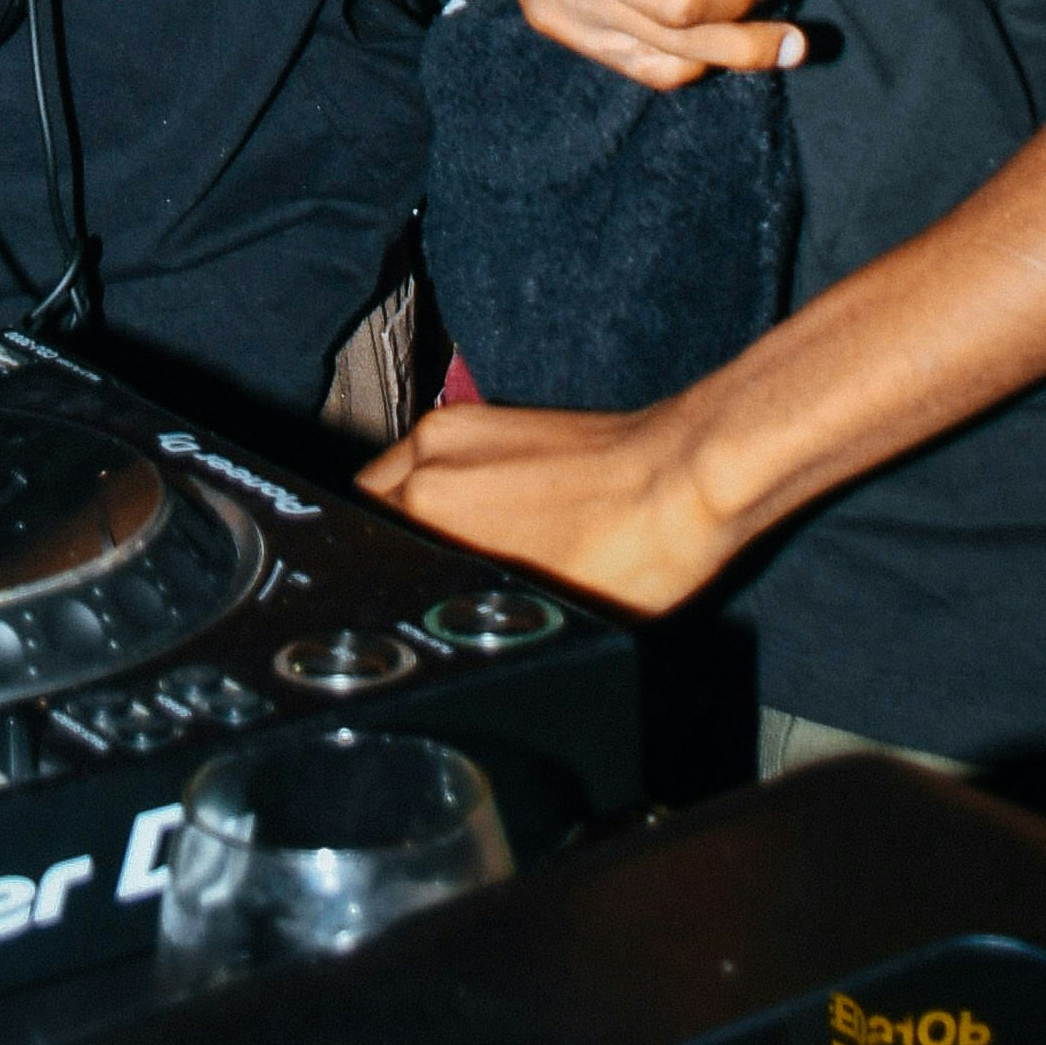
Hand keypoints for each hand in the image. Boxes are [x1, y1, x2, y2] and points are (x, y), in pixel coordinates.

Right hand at [357, 394, 734, 614]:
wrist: (688, 482)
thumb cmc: (631, 551)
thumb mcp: (539, 614)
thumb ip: (465, 606)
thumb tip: (441, 627)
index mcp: (427, 500)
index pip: (357, 540)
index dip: (371, 581)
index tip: (384, 604)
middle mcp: (433, 452)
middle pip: (371, 505)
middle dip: (387, 545)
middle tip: (421, 588)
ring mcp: (464, 427)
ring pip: (404, 478)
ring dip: (415, 515)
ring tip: (458, 559)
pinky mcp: (495, 417)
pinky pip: (442, 459)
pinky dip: (450, 490)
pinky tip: (493, 527)